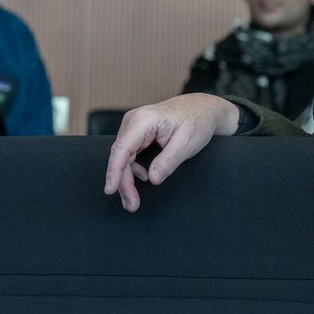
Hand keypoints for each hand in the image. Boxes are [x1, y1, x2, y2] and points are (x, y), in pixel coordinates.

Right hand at [103, 94, 238, 211]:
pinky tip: (142, 178)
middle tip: (131, 205)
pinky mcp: (137, 132)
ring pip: (123, 157)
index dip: (114, 171)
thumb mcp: (186, 144)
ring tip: (133, 200)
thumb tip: (152, 179)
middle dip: (123, 182)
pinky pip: (129, 154)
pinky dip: (132, 170)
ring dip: (126, 179)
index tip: (110, 190)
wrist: (203, 109)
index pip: (122, 149)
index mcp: (143, 120)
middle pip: (120, 156)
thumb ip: (168, 161)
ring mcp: (133, 126)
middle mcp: (133, 121)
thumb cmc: (197, 121)